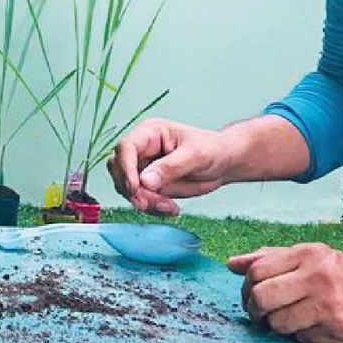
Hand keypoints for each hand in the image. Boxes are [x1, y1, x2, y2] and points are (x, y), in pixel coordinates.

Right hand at [107, 118, 236, 214]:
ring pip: (126, 187)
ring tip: (169, 207)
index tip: (135, 188)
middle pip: (119, 169)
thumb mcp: (196, 155)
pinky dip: (151, 208)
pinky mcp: (148, 185)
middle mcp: (142, 149)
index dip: (125, 168)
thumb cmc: (212, 150)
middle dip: (132, 189)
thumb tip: (145, 181)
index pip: (125, 148)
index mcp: (150, 133)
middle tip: (150, 203)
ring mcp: (143, 168)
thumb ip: (171, 167)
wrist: (224, 163)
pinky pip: (139, 199)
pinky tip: (172, 209)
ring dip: (144, 201)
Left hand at [227, 243, 342, 342]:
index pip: (257, 270)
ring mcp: (328, 305)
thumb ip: (271, 258)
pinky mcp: (338, 330)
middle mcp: (317, 277)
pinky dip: (300, 336)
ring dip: (275, 327)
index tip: (249, 295)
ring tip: (285, 322)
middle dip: (253, 310)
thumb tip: (232, 264)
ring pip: (277, 323)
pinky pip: (300, 338)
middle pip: (261, 297)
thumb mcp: (314, 257)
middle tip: (258, 315)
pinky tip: (312, 328)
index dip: (246, 287)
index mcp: (309, 254)